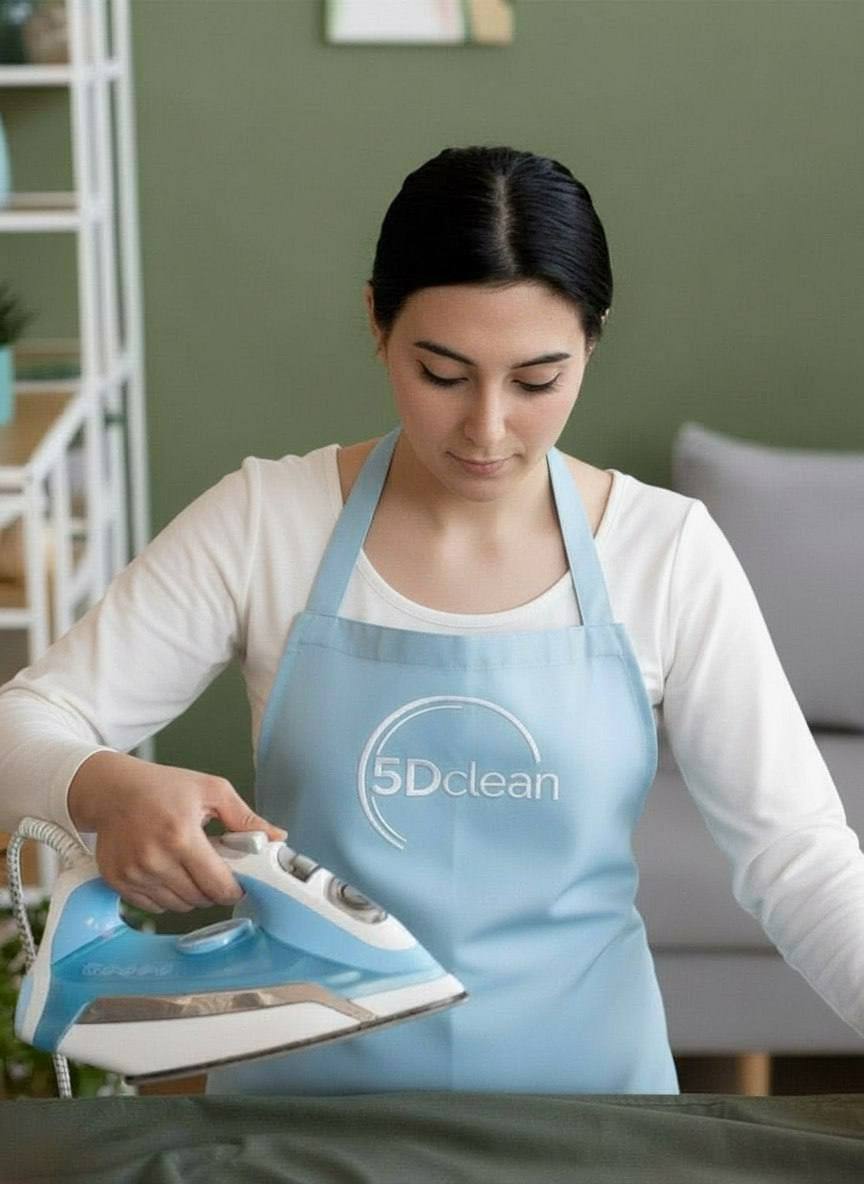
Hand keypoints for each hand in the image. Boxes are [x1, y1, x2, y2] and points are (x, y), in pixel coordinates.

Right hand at [67, 750, 286, 912]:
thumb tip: (277, 836)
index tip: (238, 883)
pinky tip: (168, 873)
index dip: (234, 888)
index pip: (218, 885)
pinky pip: (153, 907)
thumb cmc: (163, 787)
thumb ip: (246, 817)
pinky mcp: (118, 881)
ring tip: (188, 867)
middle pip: (199, 900)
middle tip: (212, 868)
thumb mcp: (211, 790)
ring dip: (190, 895)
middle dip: (212, 889)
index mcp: (181, 835)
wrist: (112, 790)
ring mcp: (134, 873)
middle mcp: (155, 859)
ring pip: (176, 907)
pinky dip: (165, 897)